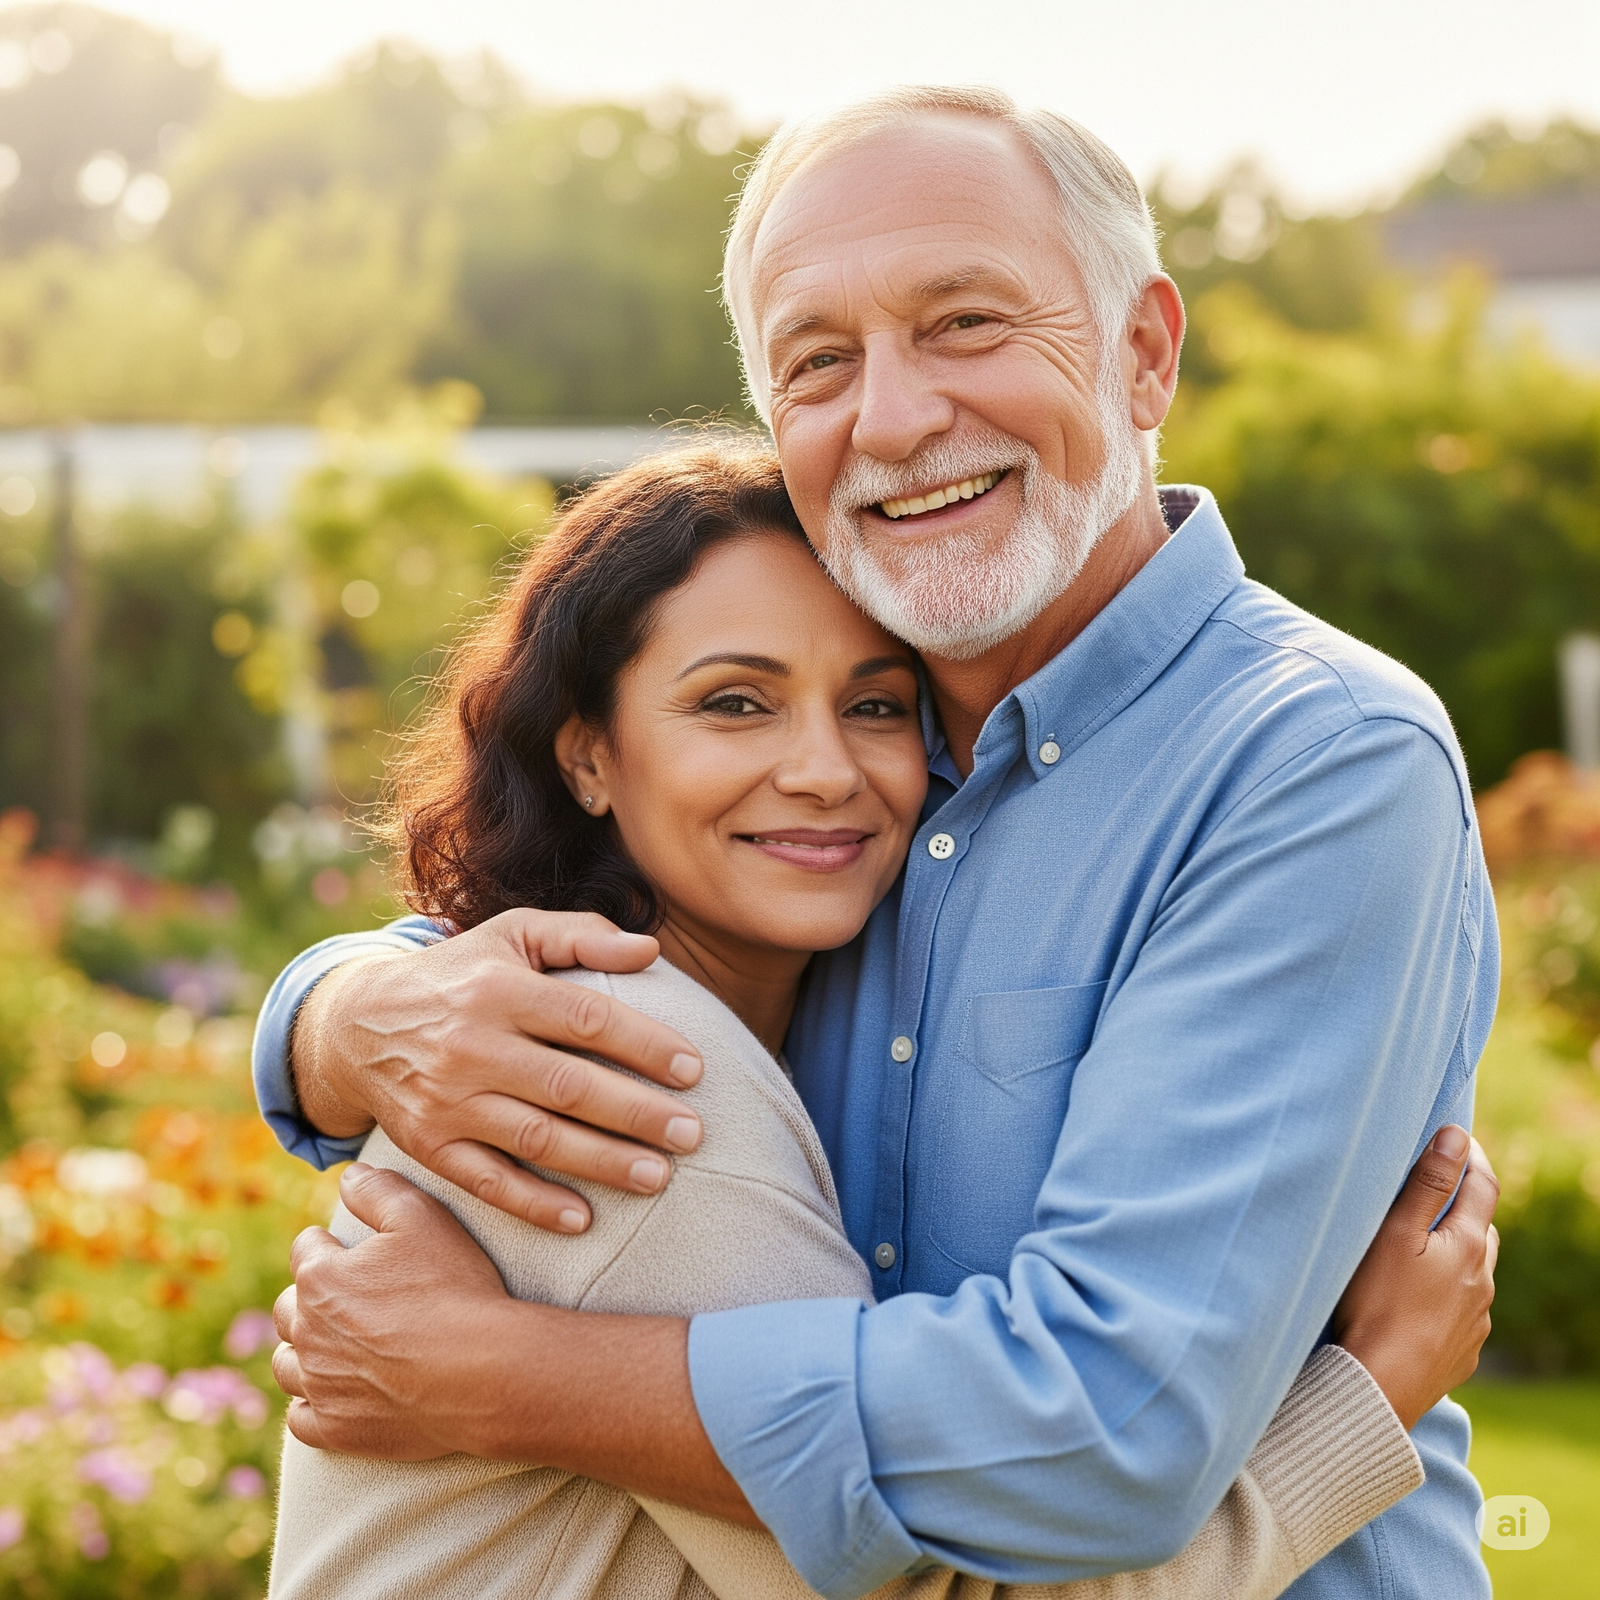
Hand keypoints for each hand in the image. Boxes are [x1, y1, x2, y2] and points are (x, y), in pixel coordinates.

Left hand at [273, 1164, 525, 1457]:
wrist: (480, 1371)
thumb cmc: (453, 1288)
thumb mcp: (423, 1217)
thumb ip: (379, 1189)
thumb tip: (349, 1176)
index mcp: (320, 1277)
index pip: (306, 1248)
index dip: (331, 1244)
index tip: (352, 1249)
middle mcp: (307, 1332)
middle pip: (287, 1308)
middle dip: (309, 1298)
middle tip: (347, 1297)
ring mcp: (319, 1385)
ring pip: (287, 1365)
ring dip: (304, 1352)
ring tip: (336, 1346)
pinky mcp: (335, 1429)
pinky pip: (302, 1419)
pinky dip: (312, 1405)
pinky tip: (334, 1395)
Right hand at [291, 909, 707, 1232]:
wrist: (356, 1024)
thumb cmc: (461, 974)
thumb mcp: (512, 934)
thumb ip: (581, 936)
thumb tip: (651, 950)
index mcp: (499, 988)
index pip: (585, 1018)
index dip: (644, 1044)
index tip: (694, 1069)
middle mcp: (471, 1045)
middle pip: (568, 1086)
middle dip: (637, 1113)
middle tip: (693, 1134)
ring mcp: (447, 1100)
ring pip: (535, 1138)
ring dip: (602, 1162)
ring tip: (660, 1176)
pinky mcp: (428, 1145)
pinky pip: (486, 1182)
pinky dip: (534, 1204)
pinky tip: (583, 1218)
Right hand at [1333, 1125, 1498, 1429]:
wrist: (1379, 1385)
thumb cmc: (1377, 1302)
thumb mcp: (1395, 1232)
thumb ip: (1427, 1183)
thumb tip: (1456, 1136)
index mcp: (1468, 1246)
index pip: (1482, 1187)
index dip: (1471, 1157)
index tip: (1457, 1138)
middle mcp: (1482, 1281)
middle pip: (1482, 1230)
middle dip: (1464, 1207)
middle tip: (1435, 1193)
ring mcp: (1476, 1320)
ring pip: (1473, 1273)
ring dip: (1456, 1254)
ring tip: (1421, 1251)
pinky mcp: (1462, 1350)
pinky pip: (1462, 1311)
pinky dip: (1446, 1295)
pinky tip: (1417, 1302)